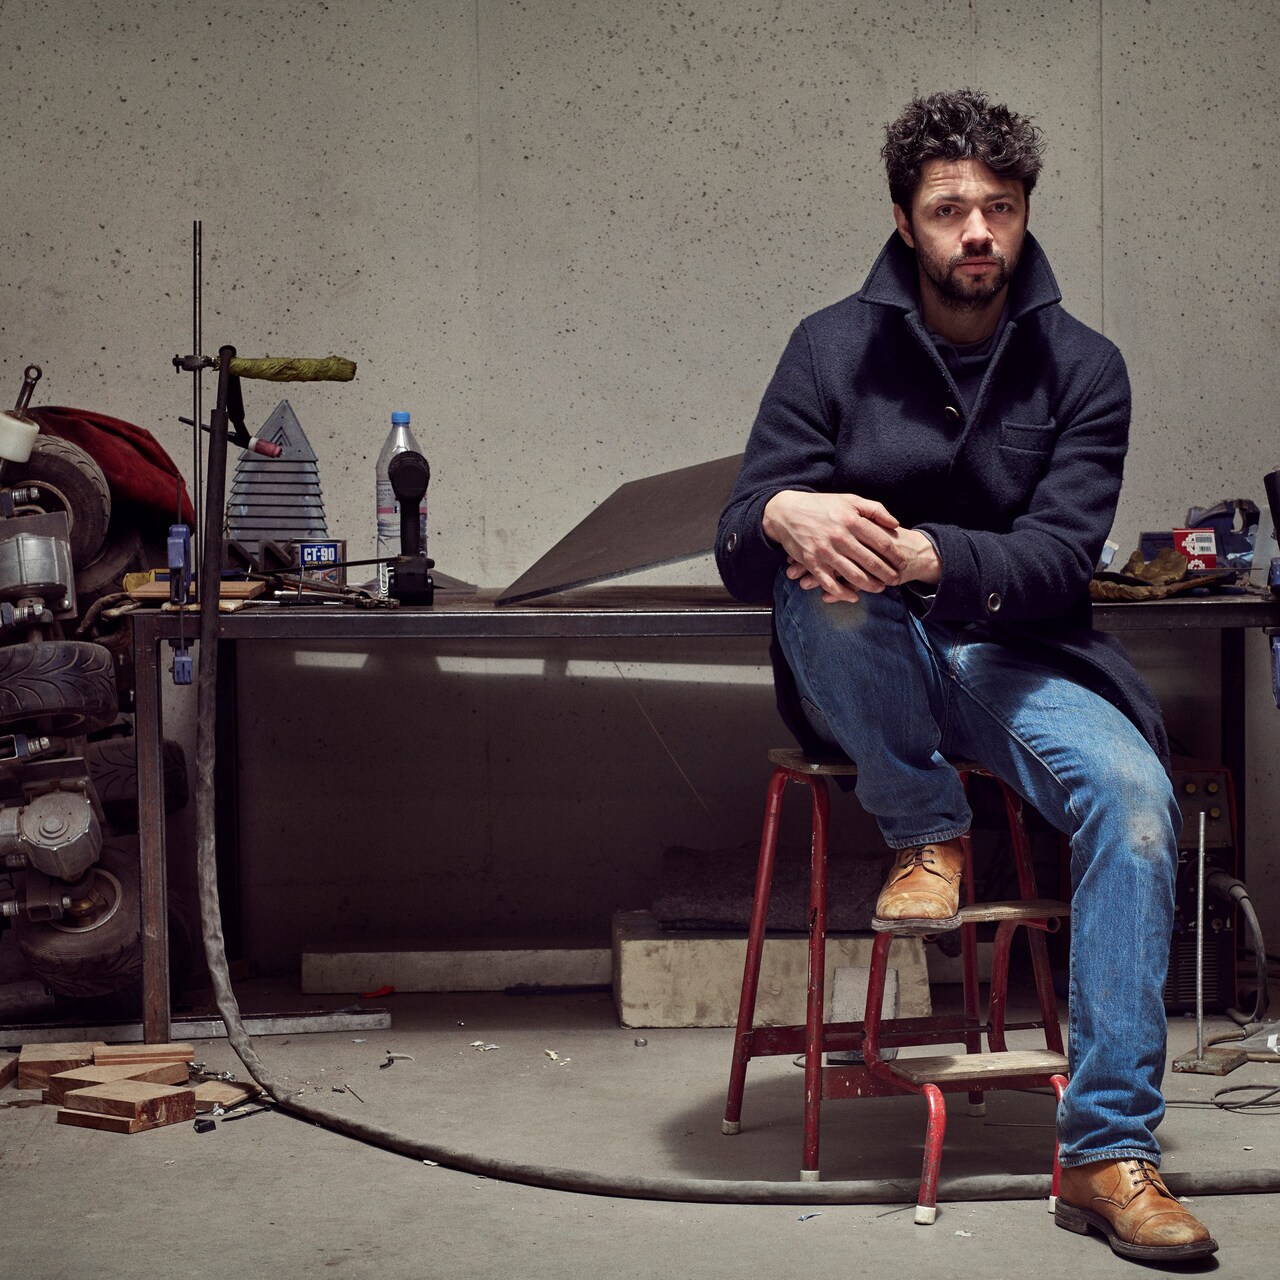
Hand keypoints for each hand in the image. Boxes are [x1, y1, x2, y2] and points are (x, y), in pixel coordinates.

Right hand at [763, 490, 940, 602]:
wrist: (787, 512)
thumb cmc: (821, 506)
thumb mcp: (849, 500)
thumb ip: (875, 510)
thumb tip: (895, 524)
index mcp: (852, 520)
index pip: (881, 542)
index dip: (895, 555)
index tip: (902, 563)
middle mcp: (840, 537)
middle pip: (871, 561)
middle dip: (887, 574)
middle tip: (896, 581)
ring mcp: (825, 552)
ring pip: (853, 575)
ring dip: (870, 585)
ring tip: (880, 589)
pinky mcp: (811, 563)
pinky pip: (830, 583)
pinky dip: (843, 593)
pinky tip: (854, 596)